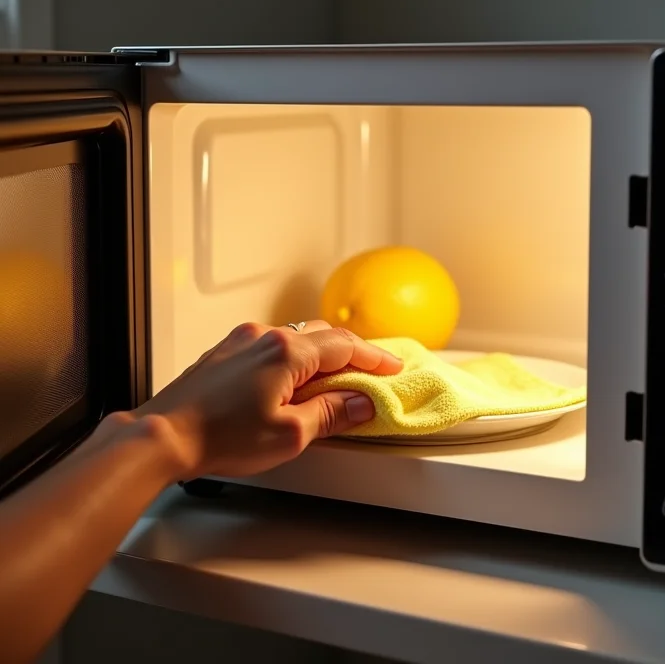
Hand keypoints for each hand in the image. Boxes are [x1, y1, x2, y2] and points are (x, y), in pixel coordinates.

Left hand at [134, 320, 402, 479]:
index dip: (374, 358)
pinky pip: (272, 345)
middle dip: (351, 354)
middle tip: (370, 373)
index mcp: (287, 352)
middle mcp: (265, 336)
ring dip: (320, 356)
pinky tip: (293, 380)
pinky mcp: (227, 351)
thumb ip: (331, 413)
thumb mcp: (289, 435)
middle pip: (323, 336)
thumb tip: (361, 402)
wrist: (163, 435)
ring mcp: (242, 341)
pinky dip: (293, 358)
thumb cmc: (221, 437)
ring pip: (296, 339)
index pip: (345, 347)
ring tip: (334, 380)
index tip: (393, 368)